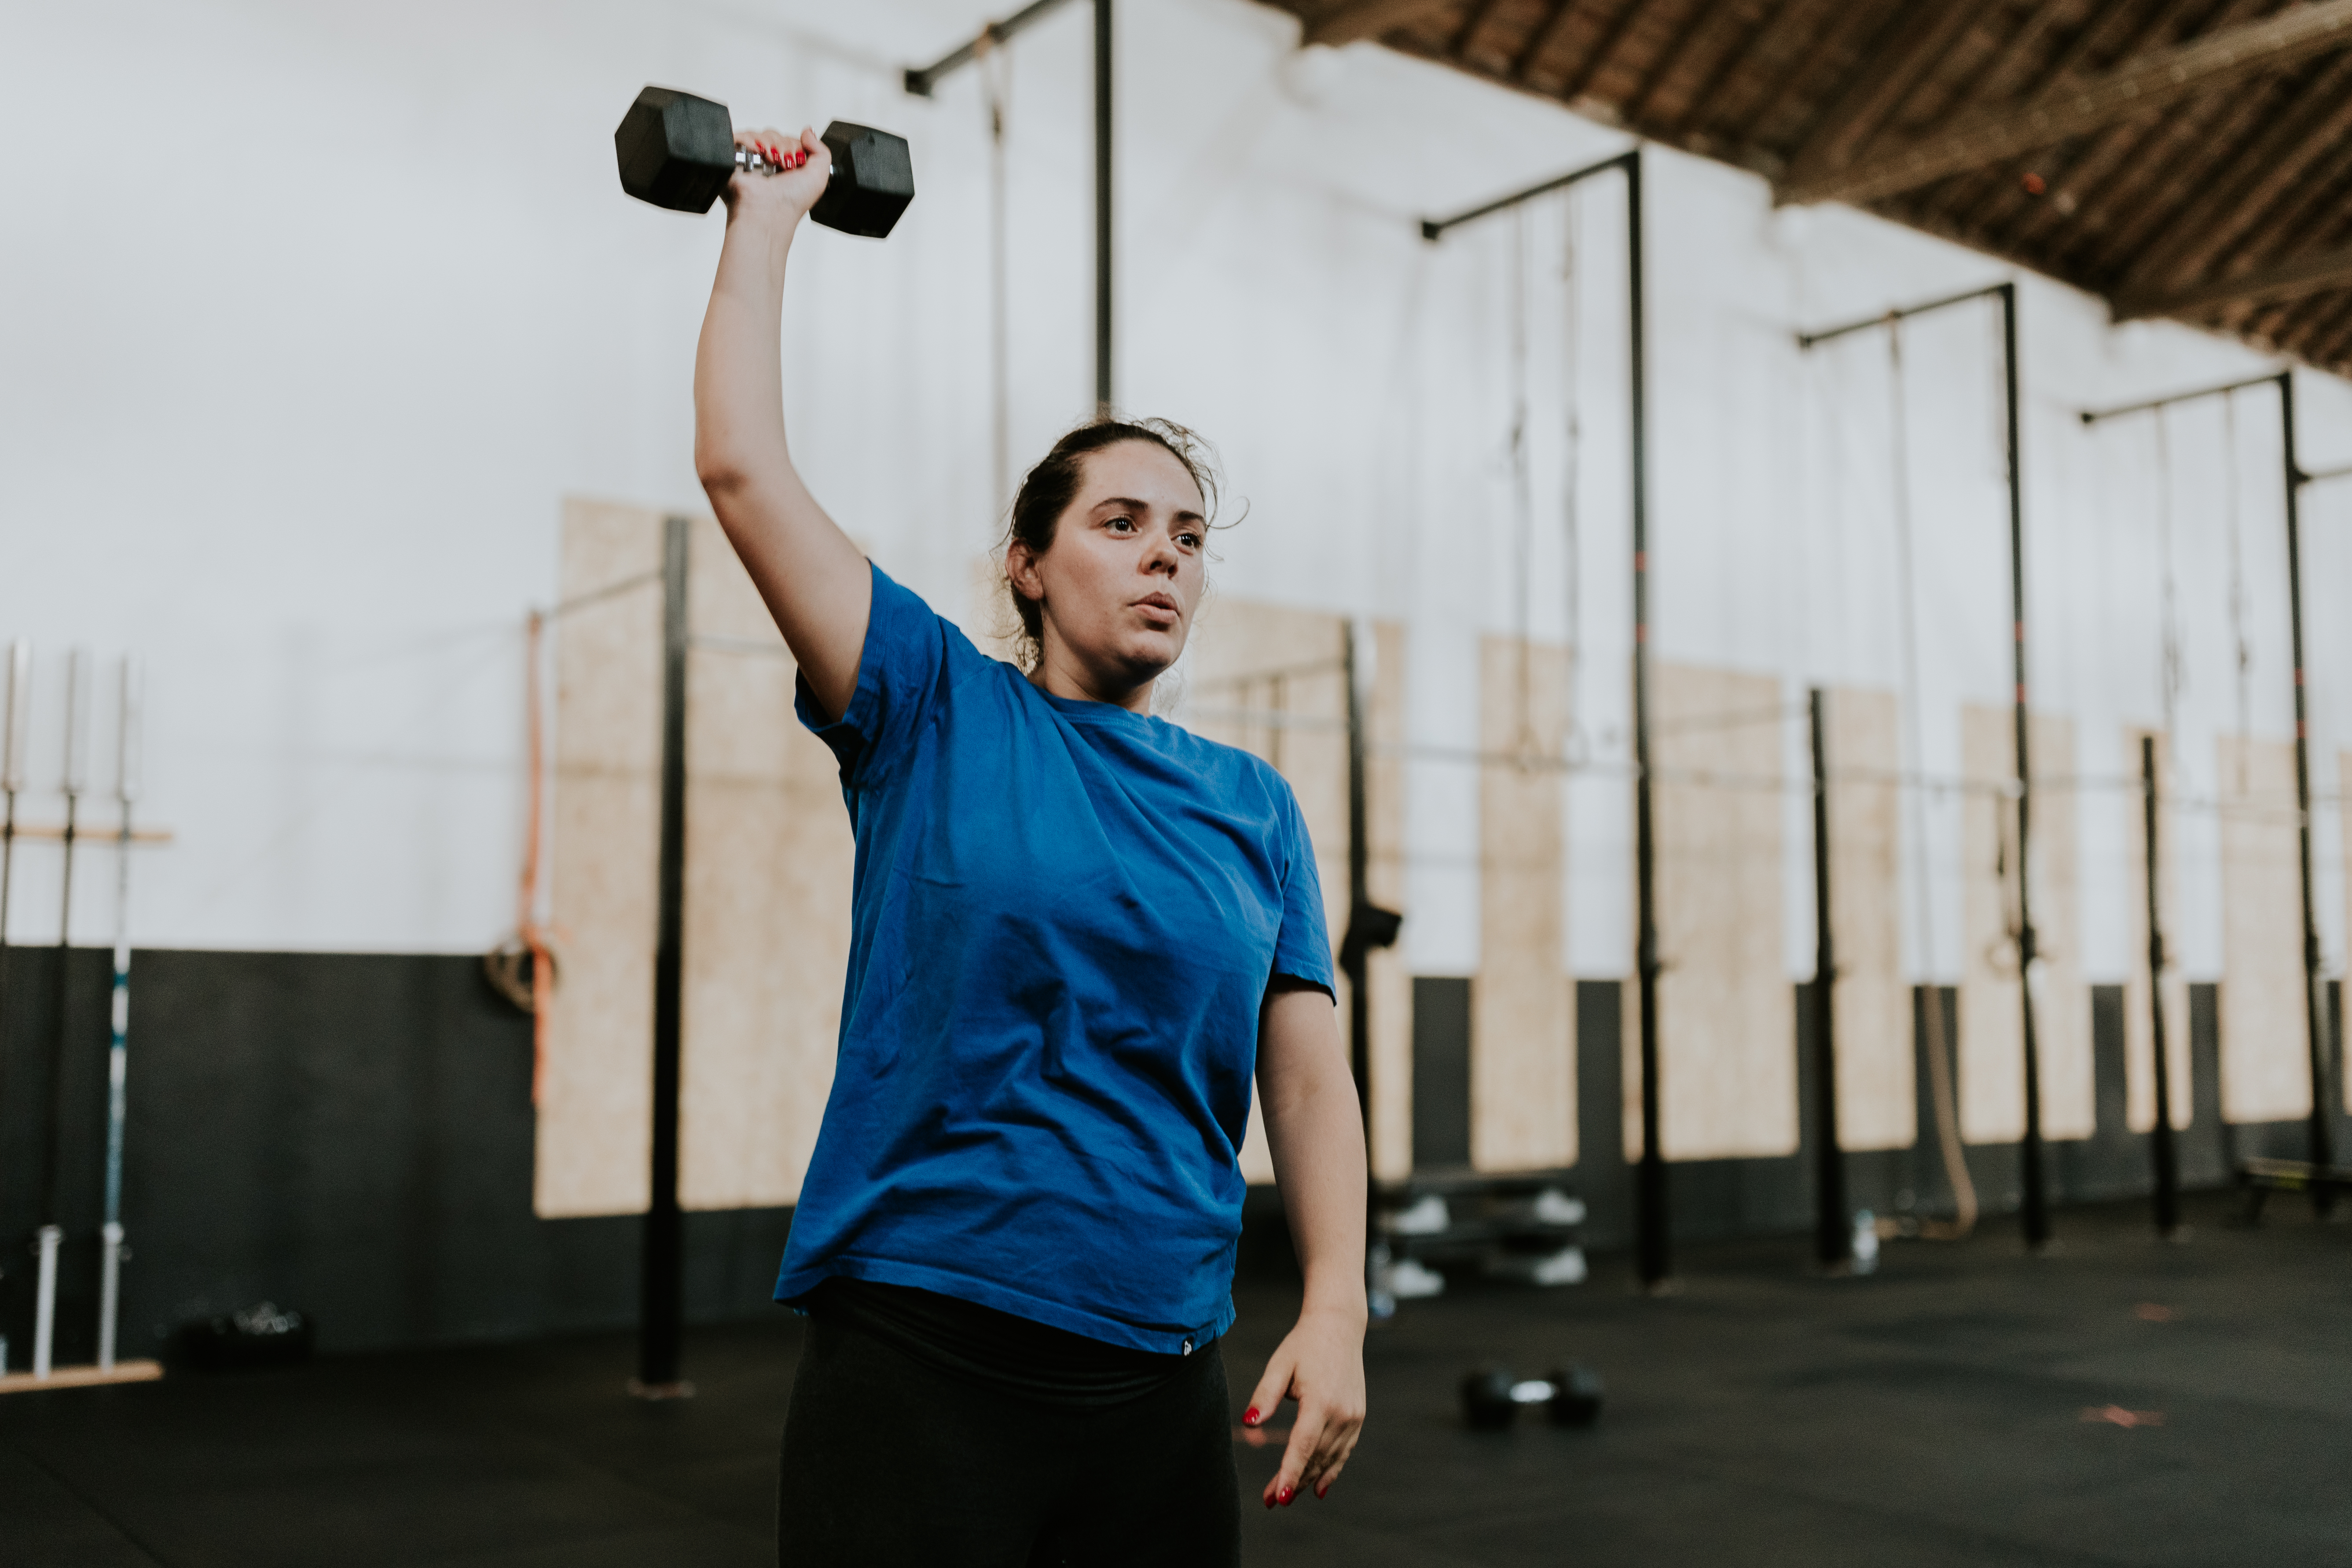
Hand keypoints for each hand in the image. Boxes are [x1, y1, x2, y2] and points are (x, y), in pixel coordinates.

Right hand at [723, 126, 831, 223]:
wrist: (768, 211)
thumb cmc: (790, 202)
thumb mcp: (818, 177)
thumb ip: (821, 151)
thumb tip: (808, 131)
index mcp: (787, 169)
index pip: (790, 141)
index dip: (795, 146)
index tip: (796, 161)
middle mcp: (768, 165)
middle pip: (775, 135)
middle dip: (782, 145)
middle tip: (783, 163)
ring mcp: (751, 161)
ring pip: (759, 134)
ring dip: (768, 143)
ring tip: (770, 160)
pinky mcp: (734, 158)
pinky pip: (739, 136)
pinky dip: (749, 140)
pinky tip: (757, 152)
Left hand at [1241, 1304, 1365, 1507]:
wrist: (1339, 1326)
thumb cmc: (1303, 1345)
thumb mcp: (1279, 1365)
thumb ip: (1264, 1395)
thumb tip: (1248, 1423)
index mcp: (1320, 1401)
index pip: (1303, 1446)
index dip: (1290, 1473)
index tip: (1279, 1497)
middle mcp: (1342, 1413)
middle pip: (1315, 1457)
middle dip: (1293, 1482)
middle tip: (1270, 1501)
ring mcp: (1353, 1416)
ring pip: (1329, 1458)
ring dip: (1309, 1479)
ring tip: (1286, 1495)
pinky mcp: (1358, 1416)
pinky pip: (1343, 1451)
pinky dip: (1331, 1470)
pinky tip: (1319, 1487)